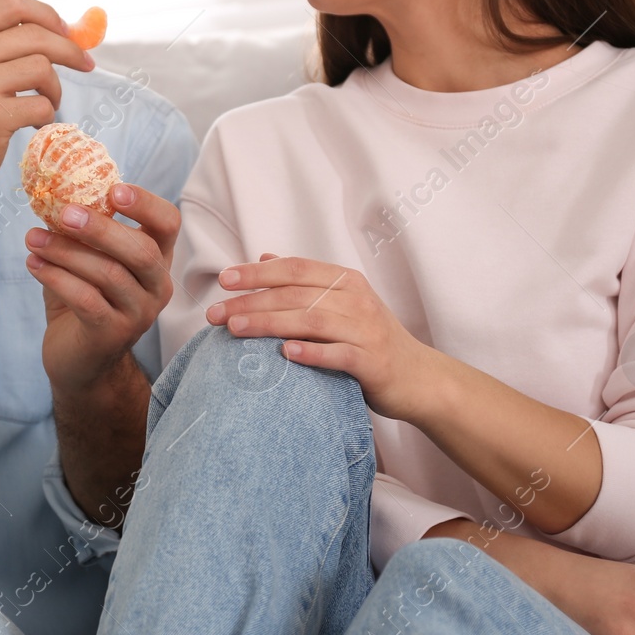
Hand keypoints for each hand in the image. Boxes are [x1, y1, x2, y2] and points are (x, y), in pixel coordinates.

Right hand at [0, 0, 94, 204]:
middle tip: (86, 64)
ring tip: (47, 104)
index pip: (12, 3)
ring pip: (42, 68)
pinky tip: (33, 125)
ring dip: (55, 89)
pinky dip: (47, 117)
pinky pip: (42, 105)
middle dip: (69, 49)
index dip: (47, 14)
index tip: (66, 32)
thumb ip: (3, 47)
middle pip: (35, 34)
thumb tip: (67, 30)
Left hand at [26, 183, 179, 394]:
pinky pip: (87, 300)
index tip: (113, 189)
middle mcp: (157, 285)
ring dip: (66, 252)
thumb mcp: (88, 260)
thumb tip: (53, 192)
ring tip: (32, 239)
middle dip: (99, 228)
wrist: (80, 362)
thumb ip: (81, 231)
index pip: (169, 223)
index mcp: (157, 258)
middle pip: (140, 250)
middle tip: (63, 213)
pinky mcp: (113, 335)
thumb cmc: (84, 300)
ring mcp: (140, 313)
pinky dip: (57, 278)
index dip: (146, 203)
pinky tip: (34, 264)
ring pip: (109, 274)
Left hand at [207, 253, 440, 420]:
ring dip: (270, 323)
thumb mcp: (341, 303)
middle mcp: (356, 300)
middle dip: (252, 301)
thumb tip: (265, 256)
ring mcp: (366, 330)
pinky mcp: (372, 362)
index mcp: (345, 281)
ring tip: (236, 329)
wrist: (419, 378)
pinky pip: (339, 355)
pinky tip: (286, 354)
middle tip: (215, 313)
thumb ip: (305, 281)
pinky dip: (312, 353)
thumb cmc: (370, 339)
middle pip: (296, 294)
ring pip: (312, 321)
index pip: (295, 268)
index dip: (258, 272)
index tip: (224, 279)